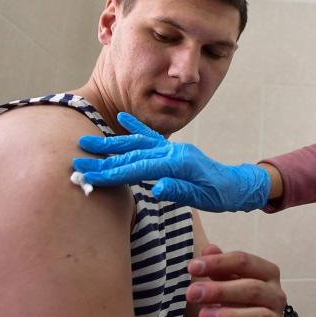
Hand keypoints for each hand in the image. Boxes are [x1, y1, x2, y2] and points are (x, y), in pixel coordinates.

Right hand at [72, 112, 269, 211]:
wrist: (238, 185)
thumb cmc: (221, 195)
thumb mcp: (203, 198)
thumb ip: (179, 191)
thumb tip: (156, 188)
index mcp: (178, 163)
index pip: (138, 167)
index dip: (111, 172)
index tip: (88, 175)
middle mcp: (173, 151)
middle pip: (132, 153)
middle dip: (103, 158)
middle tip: (77, 159)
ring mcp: (173, 148)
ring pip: (137, 143)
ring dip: (112, 143)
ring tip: (88, 139)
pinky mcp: (174, 150)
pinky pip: (151, 137)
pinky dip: (135, 127)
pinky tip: (121, 118)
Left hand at [189, 245, 286, 316]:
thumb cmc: (236, 303)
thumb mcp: (226, 282)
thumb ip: (219, 267)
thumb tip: (209, 249)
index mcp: (266, 274)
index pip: (245, 262)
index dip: (218, 262)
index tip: (192, 267)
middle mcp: (276, 297)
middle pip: (252, 289)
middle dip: (220, 290)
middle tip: (191, 293)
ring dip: (230, 316)